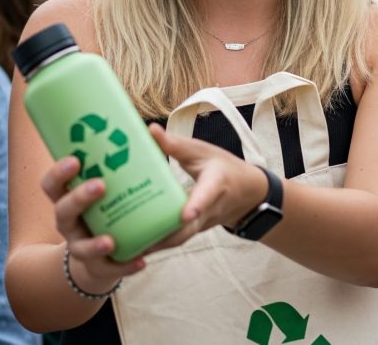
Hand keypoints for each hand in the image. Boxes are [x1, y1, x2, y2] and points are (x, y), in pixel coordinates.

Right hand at [39, 156, 145, 290]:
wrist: (107, 251)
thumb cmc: (109, 206)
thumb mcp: (111, 184)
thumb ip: (124, 162)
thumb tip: (154, 129)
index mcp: (68, 198)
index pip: (52, 185)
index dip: (58, 173)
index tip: (76, 159)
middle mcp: (69, 223)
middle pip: (62, 212)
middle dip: (79, 198)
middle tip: (101, 185)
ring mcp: (81, 246)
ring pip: (81, 248)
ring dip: (95, 244)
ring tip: (111, 240)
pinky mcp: (101, 266)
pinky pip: (111, 269)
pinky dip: (125, 266)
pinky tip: (141, 261)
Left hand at [147, 124, 268, 249]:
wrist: (246, 193)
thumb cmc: (222, 167)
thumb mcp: (203, 151)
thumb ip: (176, 144)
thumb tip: (150, 129)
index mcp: (216, 184)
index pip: (208, 195)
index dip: (197, 205)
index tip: (186, 215)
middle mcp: (211, 208)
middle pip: (189, 227)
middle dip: (167, 235)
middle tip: (141, 240)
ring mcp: (203, 224)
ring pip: (180, 238)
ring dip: (158, 244)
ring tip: (131, 248)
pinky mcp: (194, 231)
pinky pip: (176, 240)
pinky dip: (157, 244)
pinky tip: (135, 246)